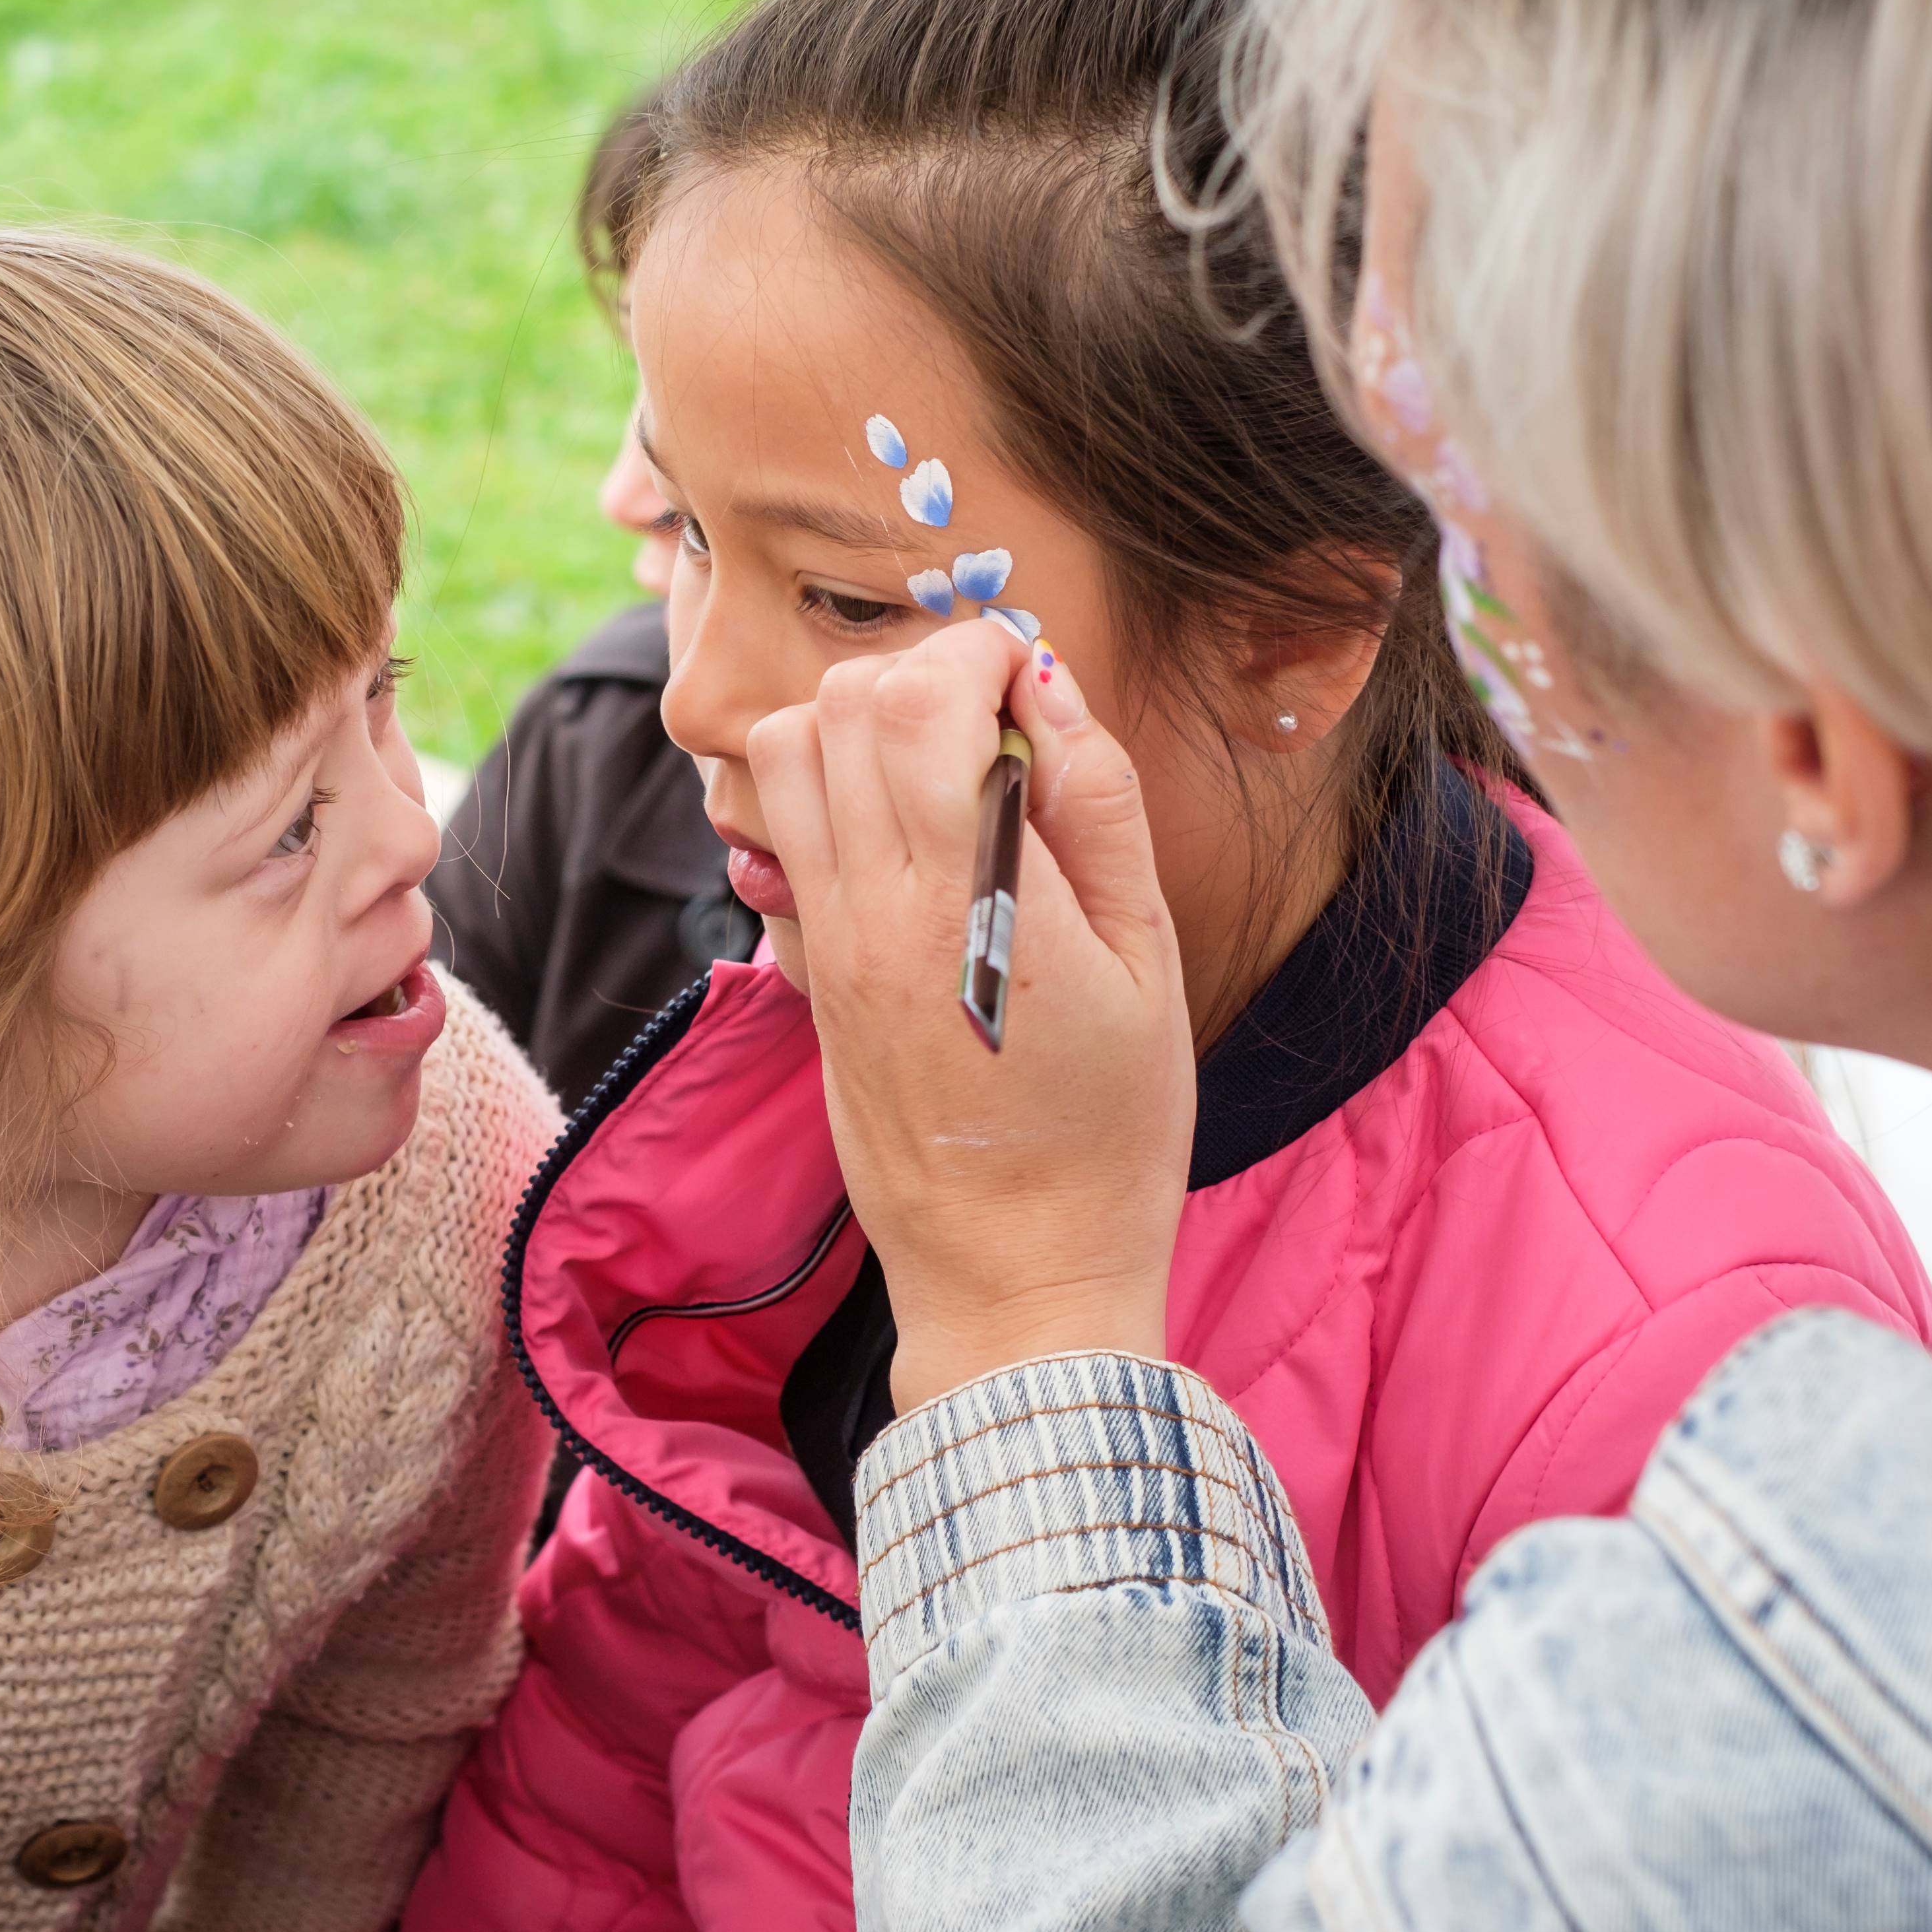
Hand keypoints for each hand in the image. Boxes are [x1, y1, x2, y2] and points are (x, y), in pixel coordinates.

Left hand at [747, 618, 1194, 1412]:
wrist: (1015, 1277)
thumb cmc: (1109, 1132)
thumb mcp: (1146, 960)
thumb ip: (1096, 810)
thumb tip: (1047, 687)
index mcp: (962, 901)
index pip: (916, 695)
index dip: (980, 653)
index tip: (1034, 688)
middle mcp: (870, 911)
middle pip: (837, 706)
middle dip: (921, 677)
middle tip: (996, 728)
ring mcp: (825, 945)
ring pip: (787, 758)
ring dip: (864, 730)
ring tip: (947, 777)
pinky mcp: (808, 978)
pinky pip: (785, 836)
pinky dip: (834, 797)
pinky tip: (912, 843)